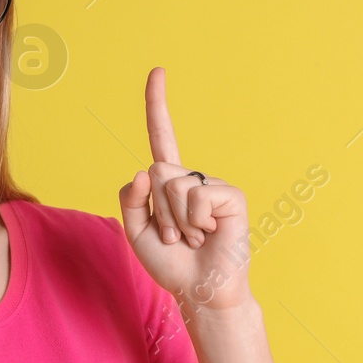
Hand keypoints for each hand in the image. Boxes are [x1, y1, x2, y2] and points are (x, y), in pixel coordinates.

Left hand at [118, 66, 251, 310]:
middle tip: (177, 237)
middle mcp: (192, 178)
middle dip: (160, 211)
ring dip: (177, 221)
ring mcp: (213, 186)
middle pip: (158, 172)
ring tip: (193, 239)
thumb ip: (130, 200)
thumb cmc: (171, 264)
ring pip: (175, 185)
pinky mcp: (232, 197)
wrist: (201, 291)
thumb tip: (143, 170)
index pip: (161, 136)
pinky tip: (210, 235)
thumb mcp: (137, 232)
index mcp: (169, 182)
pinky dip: (196, 222)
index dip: (158, 104)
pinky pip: (198, 196)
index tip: (158, 71)